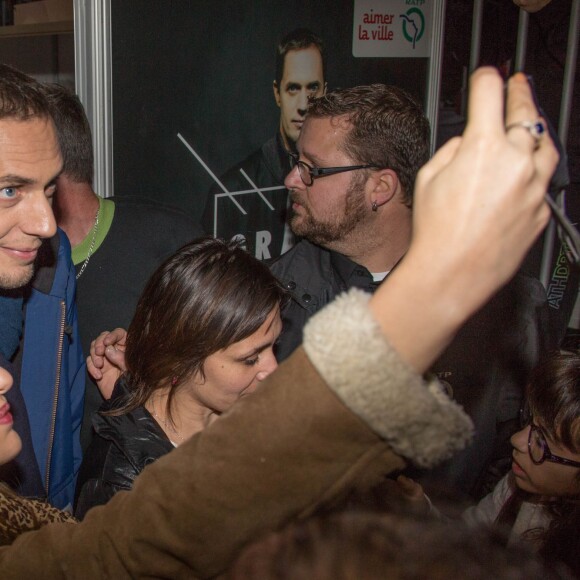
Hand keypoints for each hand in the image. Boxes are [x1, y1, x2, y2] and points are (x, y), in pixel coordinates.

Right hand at [87, 328, 127, 399]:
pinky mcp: (98, 368)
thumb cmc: (134, 383)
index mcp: (127, 347)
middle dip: (98, 344)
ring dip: (94, 355)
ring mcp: (106, 359)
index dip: (112, 335)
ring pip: (94, 348)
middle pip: (103, 338)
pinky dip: (91, 367)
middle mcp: (116, 350)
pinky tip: (98, 376)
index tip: (108, 342)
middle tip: (99, 353)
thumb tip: (108, 349)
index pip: (119, 333)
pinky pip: (90, 362)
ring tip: (100, 366)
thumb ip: (120, 358)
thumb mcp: (130, 369)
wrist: (125, 399)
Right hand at [371, 68, 557, 371]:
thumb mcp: (429, 178)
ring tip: (531, 123)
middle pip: (526, 110)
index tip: (485, 77)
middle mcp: (516, 161)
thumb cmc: (436, 232)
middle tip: (516, 85)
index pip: (489, 93)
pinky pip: (544, 179)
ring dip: (537, 128)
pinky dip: (536, 169)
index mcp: (483, 147)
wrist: (453, 273)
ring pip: (546, 143)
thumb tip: (469, 142)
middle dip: (519, 92)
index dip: (485, 78)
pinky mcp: (541, 209)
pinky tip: (525, 171)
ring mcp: (534, 186)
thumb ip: (453, 150)